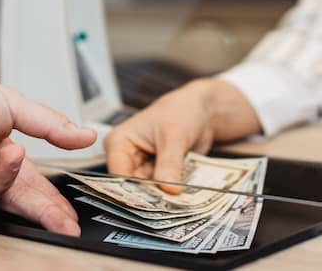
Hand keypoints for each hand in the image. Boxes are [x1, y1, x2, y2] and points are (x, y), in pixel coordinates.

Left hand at [0, 65, 96, 235]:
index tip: (70, 216)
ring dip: (4, 172)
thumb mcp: (12, 105)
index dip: (52, 200)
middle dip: (42, 211)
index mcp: (2, 151)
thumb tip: (85, 135)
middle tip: (63, 224)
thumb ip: (51, 126)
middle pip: (19, 199)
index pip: (33, 182)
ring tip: (9, 149)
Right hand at [104, 79, 259, 193]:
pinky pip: (162, 190)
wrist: (202, 112)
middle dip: (150, 197)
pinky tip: (183, 202)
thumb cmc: (181, 112)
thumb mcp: (174, 135)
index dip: (132, 190)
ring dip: (162, 198)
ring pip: (148, 191)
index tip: (150, 204)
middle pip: (132, 186)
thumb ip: (169, 163)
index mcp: (119, 142)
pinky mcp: (158, 176)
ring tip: (177, 206)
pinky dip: (172, 195)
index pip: (118, 173)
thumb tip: (169, 190)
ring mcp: (143, 168)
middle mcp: (127, 158)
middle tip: (167, 209)